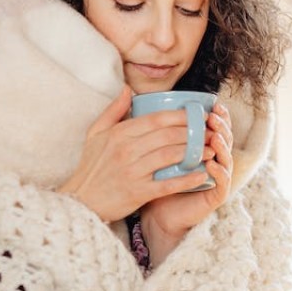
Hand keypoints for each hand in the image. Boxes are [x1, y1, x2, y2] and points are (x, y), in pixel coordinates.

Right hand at [57, 86, 218, 221]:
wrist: (80, 201)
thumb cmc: (91, 166)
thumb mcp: (95, 134)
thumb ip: (113, 110)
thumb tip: (127, 89)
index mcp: (119, 134)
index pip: (157, 119)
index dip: (181, 116)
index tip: (199, 115)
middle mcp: (126, 150)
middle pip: (168, 135)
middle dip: (194, 132)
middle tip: (211, 132)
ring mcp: (132, 171)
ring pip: (171, 156)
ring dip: (195, 152)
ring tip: (211, 150)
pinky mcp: (137, 192)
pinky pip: (168, 184)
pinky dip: (187, 179)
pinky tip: (202, 175)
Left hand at [140, 102, 233, 262]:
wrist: (155, 215)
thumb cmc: (149, 181)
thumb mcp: (142, 149)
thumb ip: (138, 122)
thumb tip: (129, 90)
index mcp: (198, 147)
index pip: (213, 126)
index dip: (216, 115)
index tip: (210, 105)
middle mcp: (211, 160)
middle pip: (224, 138)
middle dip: (222, 126)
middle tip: (214, 117)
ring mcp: (215, 178)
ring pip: (226, 158)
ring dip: (223, 146)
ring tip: (216, 136)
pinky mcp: (215, 196)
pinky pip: (222, 183)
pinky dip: (219, 173)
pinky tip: (211, 165)